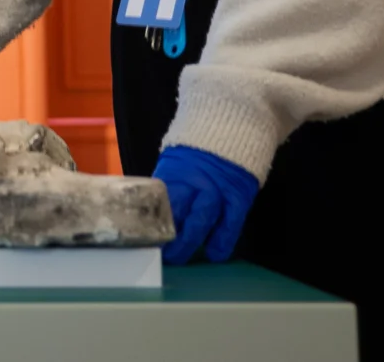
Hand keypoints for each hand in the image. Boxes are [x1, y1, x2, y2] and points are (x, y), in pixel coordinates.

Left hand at [153, 145, 259, 264]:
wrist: (233, 127)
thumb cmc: (198, 151)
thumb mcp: (176, 162)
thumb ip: (169, 185)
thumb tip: (151, 212)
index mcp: (175, 171)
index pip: (159, 201)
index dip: (151, 221)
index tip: (144, 239)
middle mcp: (195, 181)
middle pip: (178, 212)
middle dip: (168, 237)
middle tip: (161, 255)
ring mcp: (218, 189)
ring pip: (202, 220)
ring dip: (190, 242)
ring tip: (180, 258)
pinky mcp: (239, 195)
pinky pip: (231, 223)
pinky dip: (223, 240)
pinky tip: (215, 254)